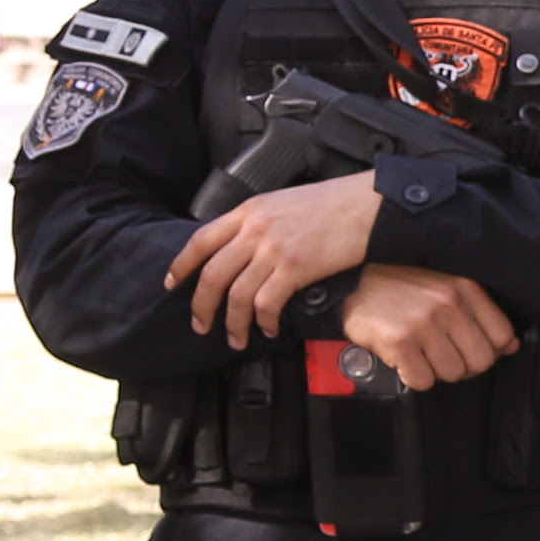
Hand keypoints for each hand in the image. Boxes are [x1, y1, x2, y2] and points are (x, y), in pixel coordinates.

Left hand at [168, 171, 380, 342]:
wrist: (367, 204)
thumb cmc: (333, 202)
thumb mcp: (283, 201)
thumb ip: (258, 222)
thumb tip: (242, 249)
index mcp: (249, 211)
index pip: (201, 240)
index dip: (182, 265)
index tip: (173, 283)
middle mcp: (255, 229)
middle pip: (212, 274)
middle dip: (202, 306)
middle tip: (201, 325)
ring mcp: (274, 249)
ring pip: (237, 295)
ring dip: (233, 323)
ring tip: (236, 338)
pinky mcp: (295, 268)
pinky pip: (267, 303)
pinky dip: (263, 322)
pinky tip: (268, 328)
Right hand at [332, 262, 521, 390]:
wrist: (354, 282)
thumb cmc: (403, 287)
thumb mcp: (447, 287)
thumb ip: (480, 314)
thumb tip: (510, 346)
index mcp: (465, 288)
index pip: (502, 336)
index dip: (489, 351)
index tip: (470, 348)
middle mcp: (448, 303)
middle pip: (480, 361)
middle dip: (464, 365)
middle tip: (442, 356)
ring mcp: (424, 323)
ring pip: (452, 374)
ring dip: (436, 371)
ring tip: (420, 353)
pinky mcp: (400, 341)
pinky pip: (423, 381)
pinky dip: (413, 377)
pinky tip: (405, 359)